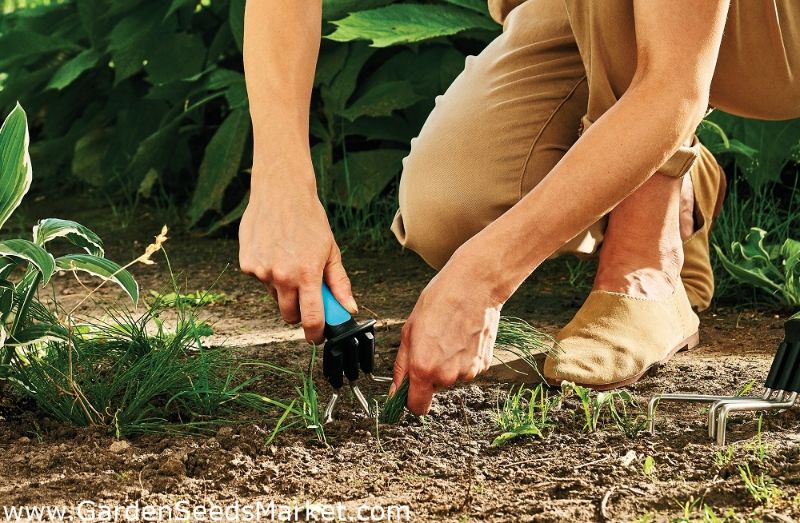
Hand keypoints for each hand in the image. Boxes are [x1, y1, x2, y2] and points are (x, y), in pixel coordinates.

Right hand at [239, 158, 356, 342]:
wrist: (281, 192)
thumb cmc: (310, 220)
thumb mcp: (331, 251)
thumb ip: (339, 283)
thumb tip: (349, 308)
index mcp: (306, 274)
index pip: (311, 318)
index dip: (315, 333)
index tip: (316, 337)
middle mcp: (281, 276)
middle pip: (289, 314)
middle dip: (298, 311)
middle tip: (305, 294)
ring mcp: (261, 271)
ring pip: (274, 296)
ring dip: (282, 288)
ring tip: (289, 260)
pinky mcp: (247, 264)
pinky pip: (260, 280)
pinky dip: (268, 272)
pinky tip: (274, 251)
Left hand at [391, 254, 502, 415]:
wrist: (475, 286)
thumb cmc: (440, 301)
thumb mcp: (408, 332)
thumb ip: (401, 367)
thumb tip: (395, 391)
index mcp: (424, 369)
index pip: (416, 406)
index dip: (411, 400)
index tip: (410, 390)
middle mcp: (447, 375)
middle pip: (434, 387)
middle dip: (430, 373)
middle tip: (432, 343)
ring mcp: (469, 371)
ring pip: (452, 377)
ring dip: (449, 364)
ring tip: (449, 335)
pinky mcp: (484, 364)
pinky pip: (468, 368)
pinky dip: (464, 357)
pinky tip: (463, 336)